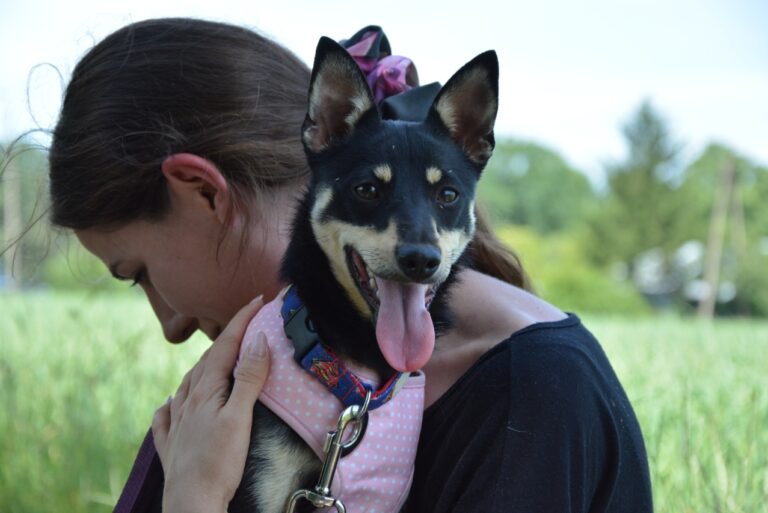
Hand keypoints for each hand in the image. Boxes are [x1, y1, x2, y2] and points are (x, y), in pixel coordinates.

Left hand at [152, 296, 269, 512]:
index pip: (226, 345)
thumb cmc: (218, 463)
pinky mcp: (172, 445)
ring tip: (216, 358)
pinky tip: (170, 403)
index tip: (258, 300)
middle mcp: (188, 401)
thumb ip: (248, 378)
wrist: (191, 504)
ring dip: (205, 365)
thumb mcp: (239, 417)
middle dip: (227, 338)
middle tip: (246, 324)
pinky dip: (172, 403)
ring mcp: (177, 423)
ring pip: (188, 383)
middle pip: (208, 360)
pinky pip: (167, 416)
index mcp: (206, 390)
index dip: (242, 320)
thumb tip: (257, 340)